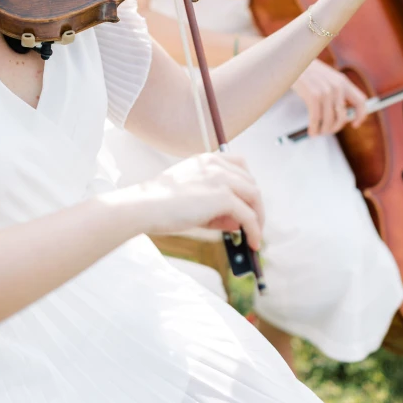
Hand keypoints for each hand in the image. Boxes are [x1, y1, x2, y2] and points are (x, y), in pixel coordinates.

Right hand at [129, 153, 263, 249]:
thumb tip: (239, 223)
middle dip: (253, 204)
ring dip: (258, 217)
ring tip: (255, 236)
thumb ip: (216, 208)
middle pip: (250, 181)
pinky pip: (248, 215)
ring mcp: (221, 178)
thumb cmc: (160, 205)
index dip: (246, 184)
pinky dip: (254, 229)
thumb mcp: (192, 200)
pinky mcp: (223, 196)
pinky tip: (253, 242)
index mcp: (206, 160)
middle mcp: (216, 164)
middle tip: (251, 224)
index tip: (247, 201)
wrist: (144, 206)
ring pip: (254, 196)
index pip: (239, 165)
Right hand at [292, 59, 366, 135]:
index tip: (355, 125)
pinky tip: (311, 132)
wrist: (290, 61)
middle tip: (326, 131)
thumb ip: (334, 93)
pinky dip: (314, 128)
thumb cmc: (304, 72)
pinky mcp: (314, 96)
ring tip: (316, 133)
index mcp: (342, 81)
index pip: (361, 101)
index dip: (361, 116)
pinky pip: (316, 119)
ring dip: (323, 131)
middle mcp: (337, 86)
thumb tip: (338, 116)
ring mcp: (326, 91)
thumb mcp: (324, 78)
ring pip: (330, 120)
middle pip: (343, 116)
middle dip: (334, 128)